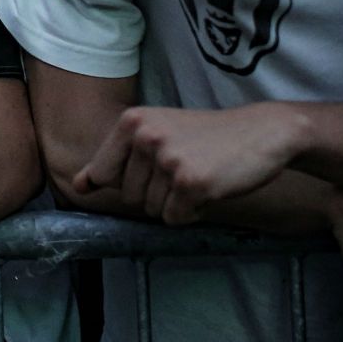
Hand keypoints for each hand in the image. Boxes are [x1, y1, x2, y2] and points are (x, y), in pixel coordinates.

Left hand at [74, 103, 309, 223]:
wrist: (264, 132)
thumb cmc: (208, 136)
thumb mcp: (156, 133)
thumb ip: (116, 158)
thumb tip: (78, 186)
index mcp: (131, 122)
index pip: (103, 174)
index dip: (127, 182)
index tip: (153, 171)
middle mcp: (145, 137)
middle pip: (129, 197)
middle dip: (156, 194)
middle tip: (186, 169)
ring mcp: (167, 159)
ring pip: (152, 210)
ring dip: (176, 203)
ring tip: (199, 174)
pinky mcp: (190, 182)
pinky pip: (175, 219)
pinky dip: (193, 212)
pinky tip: (211, 187)